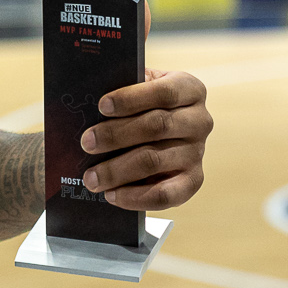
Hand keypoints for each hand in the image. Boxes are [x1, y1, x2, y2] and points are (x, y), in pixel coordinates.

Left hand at [78, 69, 211, 209]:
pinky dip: (135, 197)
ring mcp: (197, 152)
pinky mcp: (193, 181)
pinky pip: (164, 194)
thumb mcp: (141, 90)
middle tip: (87, 143)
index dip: (132, 99)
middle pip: (157, 126)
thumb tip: (92, 110)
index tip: (102, 106)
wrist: (167, 133)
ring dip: (117, 170)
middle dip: (116, 135)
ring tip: (92, 176)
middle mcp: (199, 121)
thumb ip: (125, 92)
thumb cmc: (147, 108)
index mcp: (190, 89)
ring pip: (154, 161)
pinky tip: (113, 194)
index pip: (164, 92)